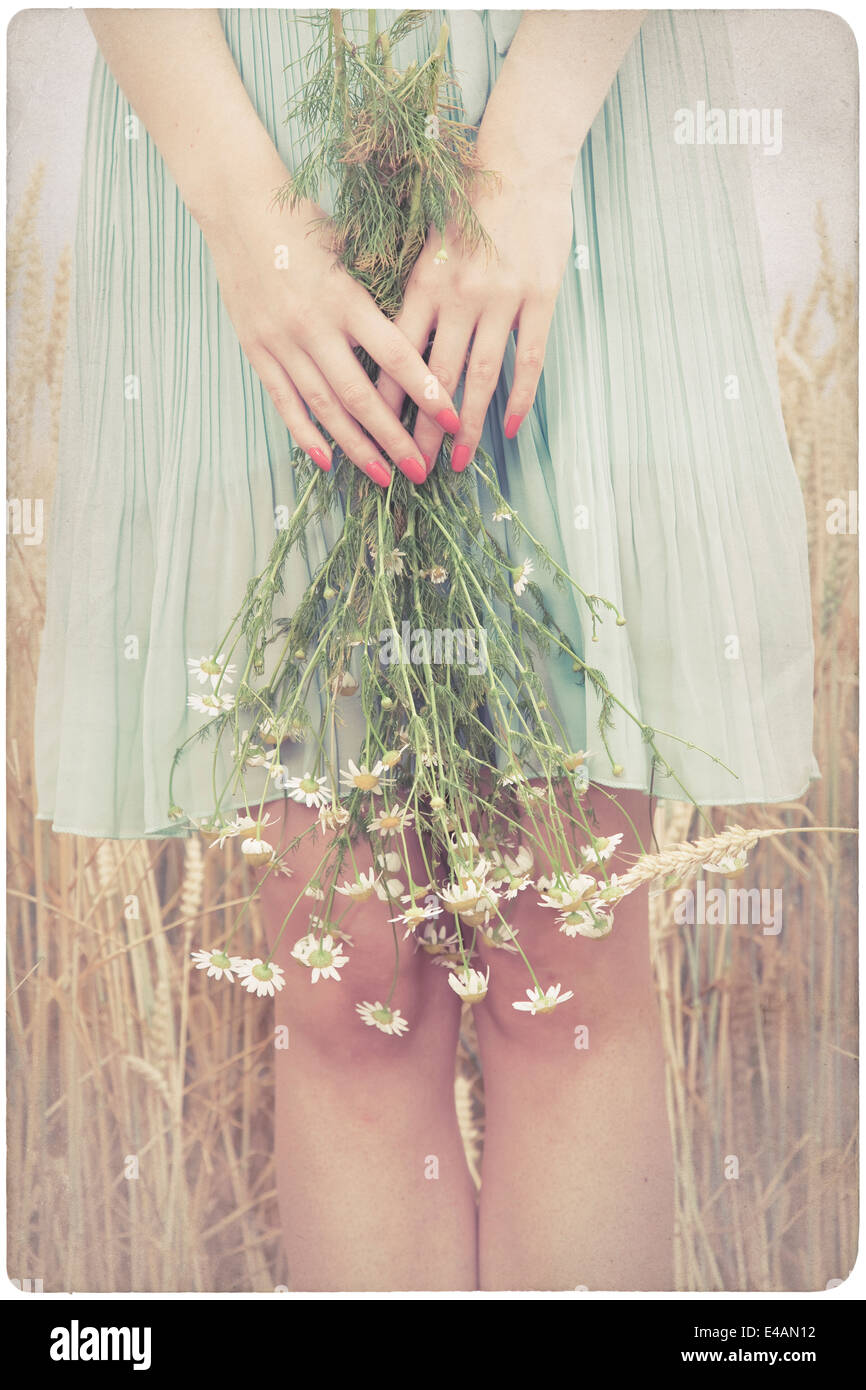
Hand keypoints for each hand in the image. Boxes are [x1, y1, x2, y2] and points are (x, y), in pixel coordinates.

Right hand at [203, 188, 462, 485]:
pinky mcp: (256, 350)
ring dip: (357, 448)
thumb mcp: (352, 252)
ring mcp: (282, 342)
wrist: (238, 207)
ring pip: (325, 408)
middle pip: (362, 396)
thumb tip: (425, 340)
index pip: (398, 356)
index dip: (428, 392)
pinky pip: (285, 401)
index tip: (454, 420)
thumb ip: (381, 298)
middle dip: (395, 439)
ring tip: (383, 477)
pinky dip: (306, 434)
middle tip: (421, 470)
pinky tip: (327, 461)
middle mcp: (314, 325)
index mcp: (347, 298)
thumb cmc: (306, 225)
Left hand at [376, 169, 574, 469]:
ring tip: (459, 462)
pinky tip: (510, 428)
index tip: (373, 433)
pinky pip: (530, 359)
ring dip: (468, 425)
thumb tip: (386, 336)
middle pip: (436, 377)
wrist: (522, 156)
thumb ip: (413, 288)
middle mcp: (459, 295)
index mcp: (424, 281)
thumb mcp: (426, 237)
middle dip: (422, 428)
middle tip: (412, 468)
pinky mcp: (540, 298)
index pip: (397, 353)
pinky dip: (520, 398)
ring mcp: (502, 299)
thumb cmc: (467, 194)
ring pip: (481, 377)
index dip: (386, 398)